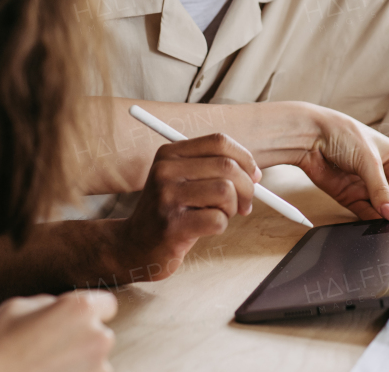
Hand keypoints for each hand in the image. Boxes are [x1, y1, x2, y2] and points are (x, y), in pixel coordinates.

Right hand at [0, 290, 116, 371]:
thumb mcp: (18, 306)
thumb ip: (50, 304)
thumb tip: (60, 308)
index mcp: (82, 309)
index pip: (107, 304)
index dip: (90, 312)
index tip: (76, 322)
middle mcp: (97, 337)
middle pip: (101, 335)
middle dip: (83, 340)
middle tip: (51, 350)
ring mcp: (97, 369)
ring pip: (96, 364)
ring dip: (80, 366)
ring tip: (47, 368)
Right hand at [117, 133, 259, 280]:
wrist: (134, 246)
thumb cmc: (170, 211)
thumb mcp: (183, 179)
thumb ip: (214, 169)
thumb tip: (254, 173)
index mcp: (169, 153)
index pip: (219, 141)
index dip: (245, 158)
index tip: (253, 176)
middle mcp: (165, 170)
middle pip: (227, 166)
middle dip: (246, 188)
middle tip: (245, 205)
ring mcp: (167, 197)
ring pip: (226, 191)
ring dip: (232, 208)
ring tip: (219, 215)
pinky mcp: (172, 226)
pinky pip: (218, 220)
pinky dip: (221, 226)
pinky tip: (204, 229)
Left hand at [295, 107, 388, 220]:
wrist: (310, 136)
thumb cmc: (343, 134)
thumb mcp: (368, 160)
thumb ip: (380, 189)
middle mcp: (385, 173)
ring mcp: (368, 186)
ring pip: (385, 209)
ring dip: (387, 220)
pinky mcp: (352, 197)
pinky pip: (366, 213)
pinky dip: (371, 221)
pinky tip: (376, 228)